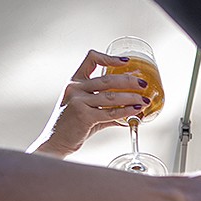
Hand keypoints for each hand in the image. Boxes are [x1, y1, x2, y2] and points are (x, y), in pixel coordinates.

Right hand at [30, 50, 151, 157]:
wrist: (56, 142)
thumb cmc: (72, 127)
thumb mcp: (87, 111)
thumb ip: (107, 109)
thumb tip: (131, 113)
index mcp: (75, 82)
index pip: (90, 60)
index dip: (109, 58)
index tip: (126, 61)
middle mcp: (75, 88)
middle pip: (107, 79)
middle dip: (129, 80)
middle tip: (144, 83)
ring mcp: (78, 101)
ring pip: (111, 96)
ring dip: (131, 98)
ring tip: (144, 100)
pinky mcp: (84, 116)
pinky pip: (110, 112)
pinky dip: (126, 112)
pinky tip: (136, 111)